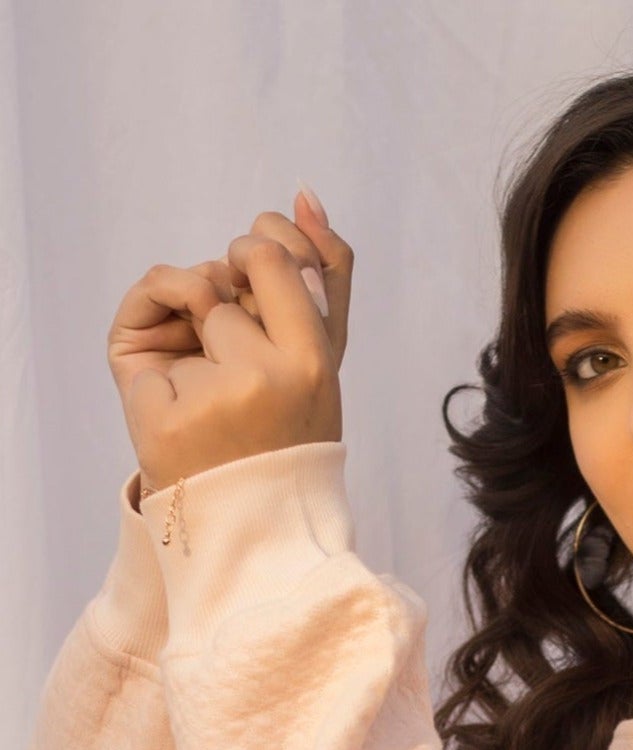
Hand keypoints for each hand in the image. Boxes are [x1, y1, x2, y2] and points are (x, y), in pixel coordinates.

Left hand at [107, 193, 353, 492]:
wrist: (241, 514)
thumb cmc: (276, 430)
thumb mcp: (309, 356)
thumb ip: (319, 276)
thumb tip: (306, 193)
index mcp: (321, 366)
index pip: (308, 262)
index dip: (274, 246)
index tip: (257, 271)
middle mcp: (288, 377)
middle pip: (258, 261)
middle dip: (235, 273)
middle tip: (226, 322)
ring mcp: (232, 394)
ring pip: (208, 291)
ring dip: (196, 315)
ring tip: (205, 373)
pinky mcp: (176, 415)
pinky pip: (153, 316)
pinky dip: (153, 329)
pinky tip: (170, 378)